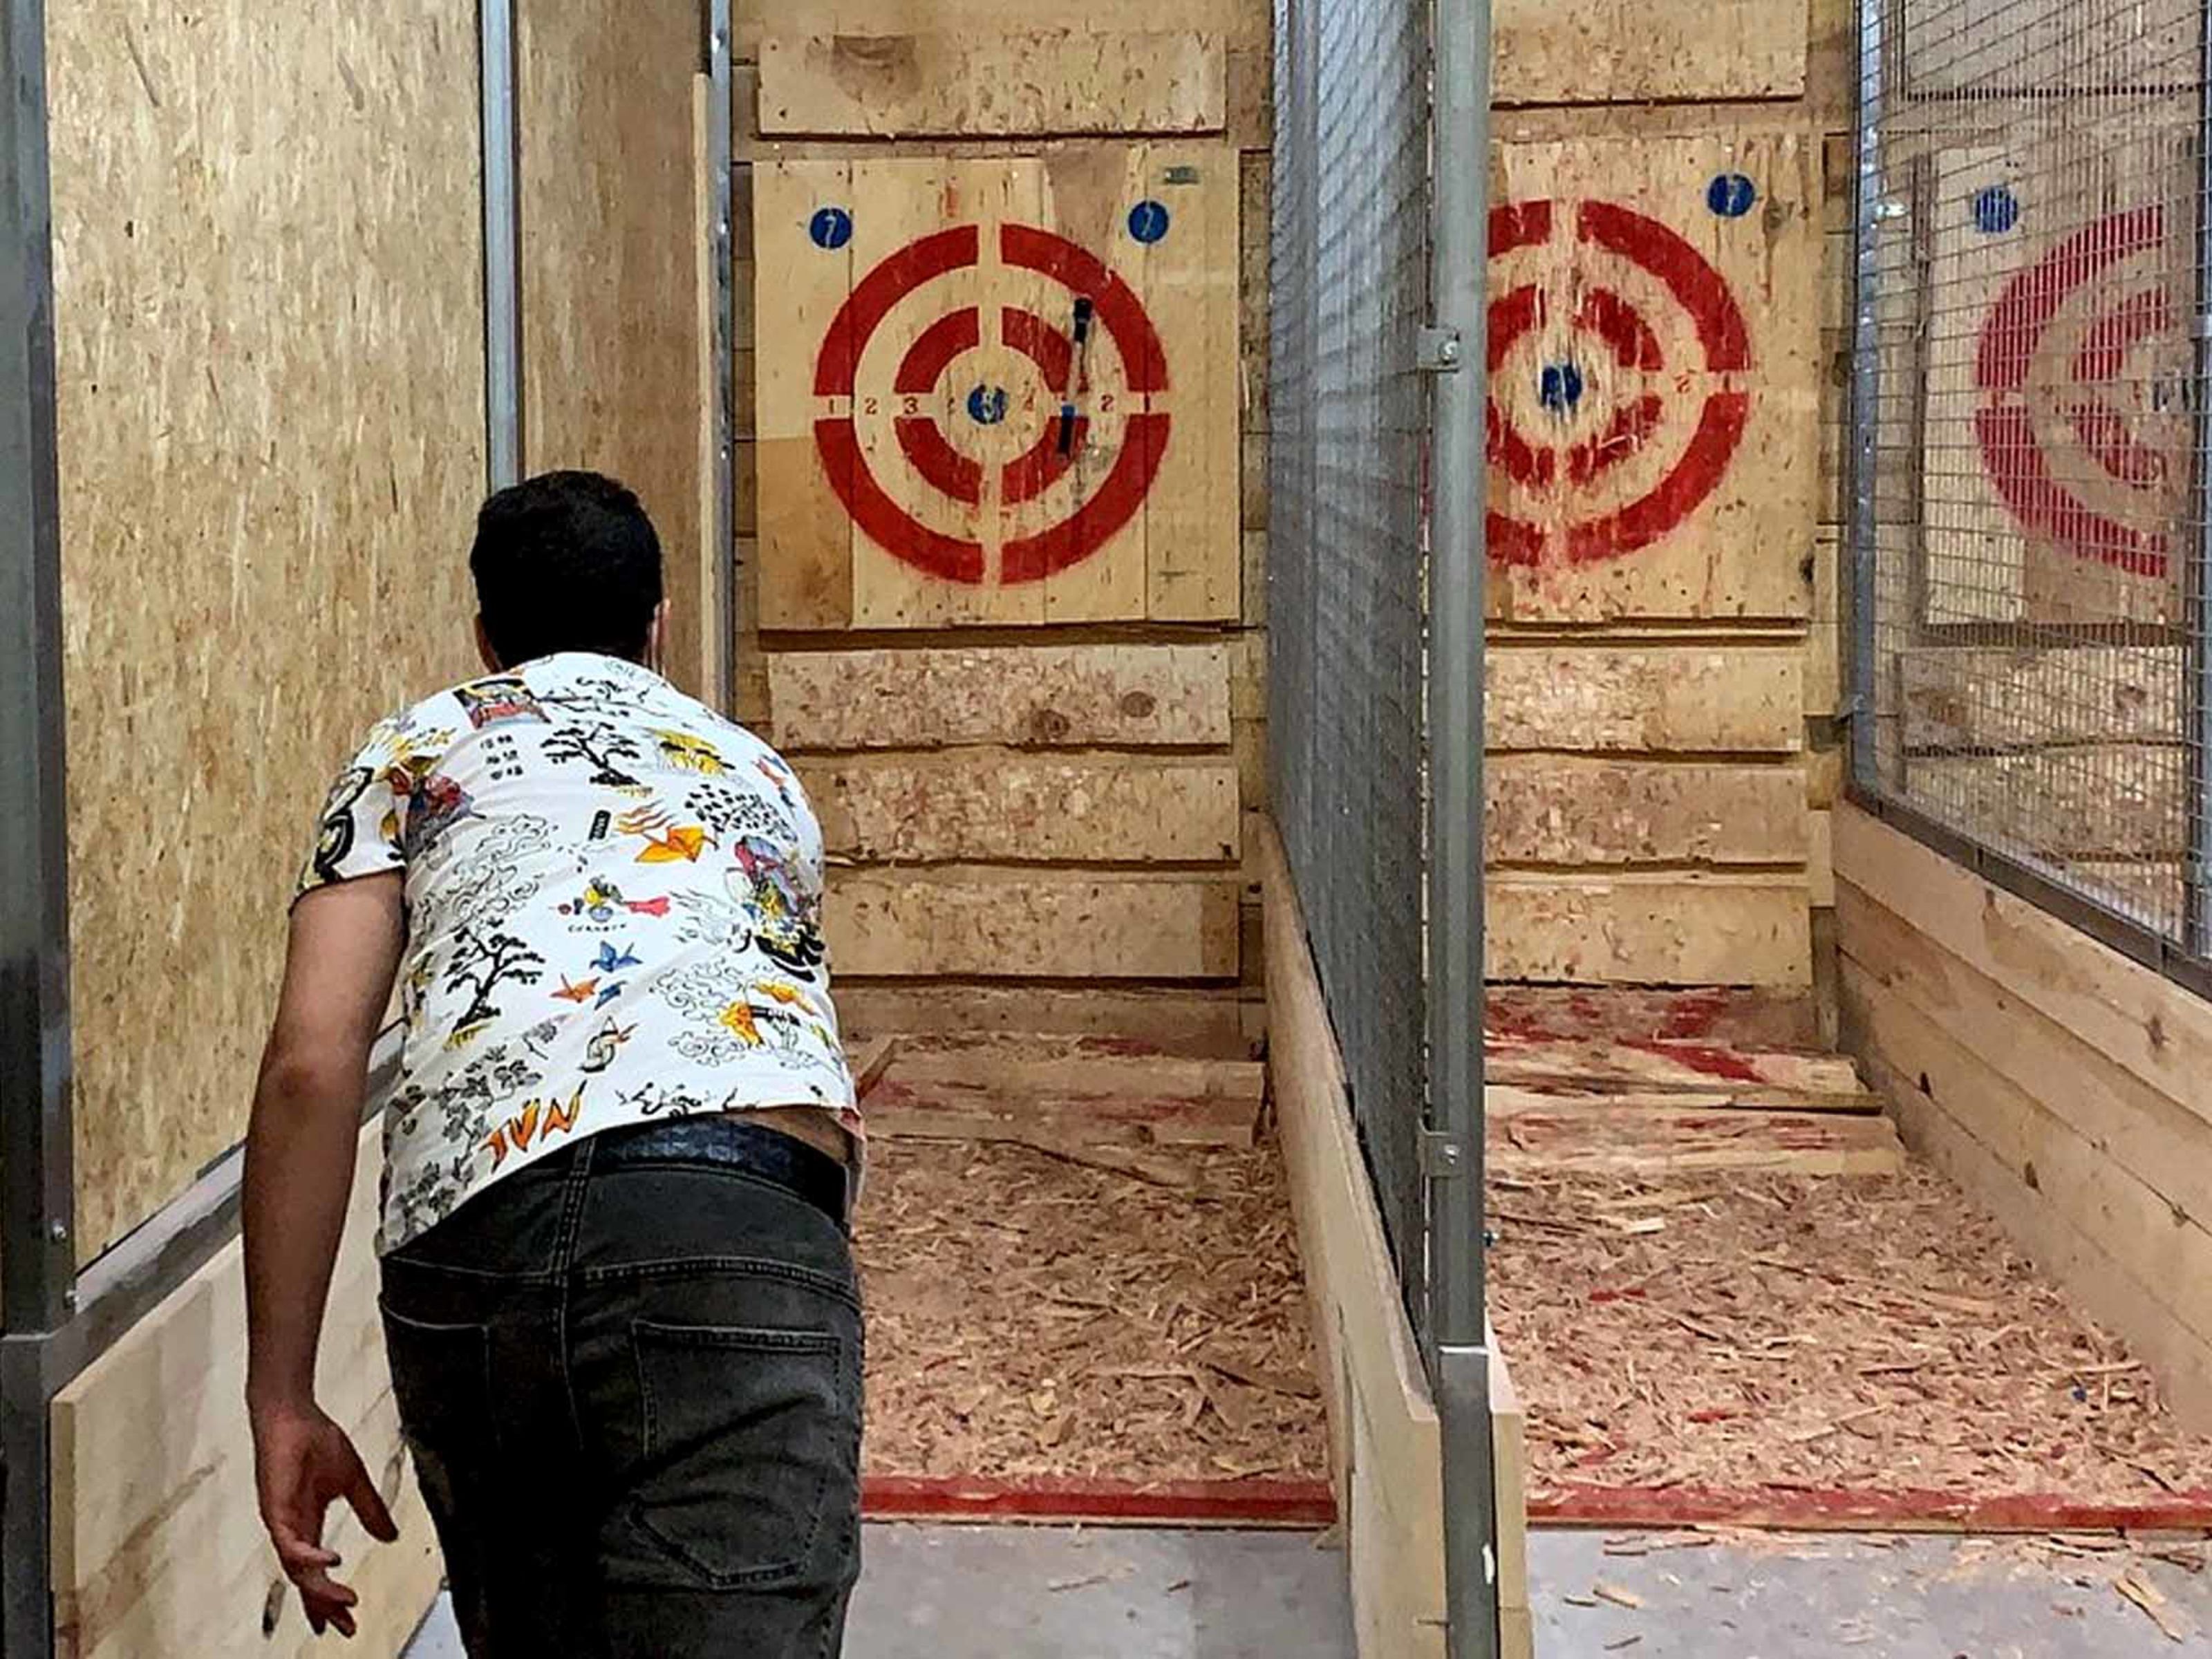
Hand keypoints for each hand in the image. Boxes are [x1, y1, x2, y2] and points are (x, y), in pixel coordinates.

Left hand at [250, 1399, 399, 1637]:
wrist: (294, 1415)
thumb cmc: (316, 1441)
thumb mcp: (354, 1480)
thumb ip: (370, 1510)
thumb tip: (390, 1537)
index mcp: (308, 1524)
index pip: (316, 1571)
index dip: (328, 1598)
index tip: (346, 1619)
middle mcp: (291, 1530)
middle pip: (305, 1580)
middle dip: (324, 1606)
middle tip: (345, 1626)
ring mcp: (281, 1522)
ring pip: (297, 1569)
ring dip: (320, 1589)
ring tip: (344, 1601)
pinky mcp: (274, 1509)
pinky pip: (289, 1543)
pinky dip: (309, 1556)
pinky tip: (332, 1562)